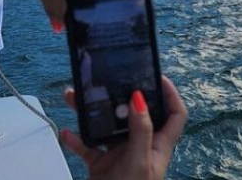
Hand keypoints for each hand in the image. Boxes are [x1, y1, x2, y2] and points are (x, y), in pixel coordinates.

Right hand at [61, 76, 186, 179]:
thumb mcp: (140, 161)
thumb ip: (141, 130)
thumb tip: (139, 99)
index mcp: (159, 143)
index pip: (175, 113)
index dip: (171, 94)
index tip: (157, 77)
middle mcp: (141, 144)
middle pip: (133, 113)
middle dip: (119, 96)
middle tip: (106, 81)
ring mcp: (121, 153)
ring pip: (107, 126)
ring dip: (91, 113)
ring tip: (74, 97)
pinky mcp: (102, 164)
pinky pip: (88, 146)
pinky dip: (76, 139)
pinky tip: (67, 132)